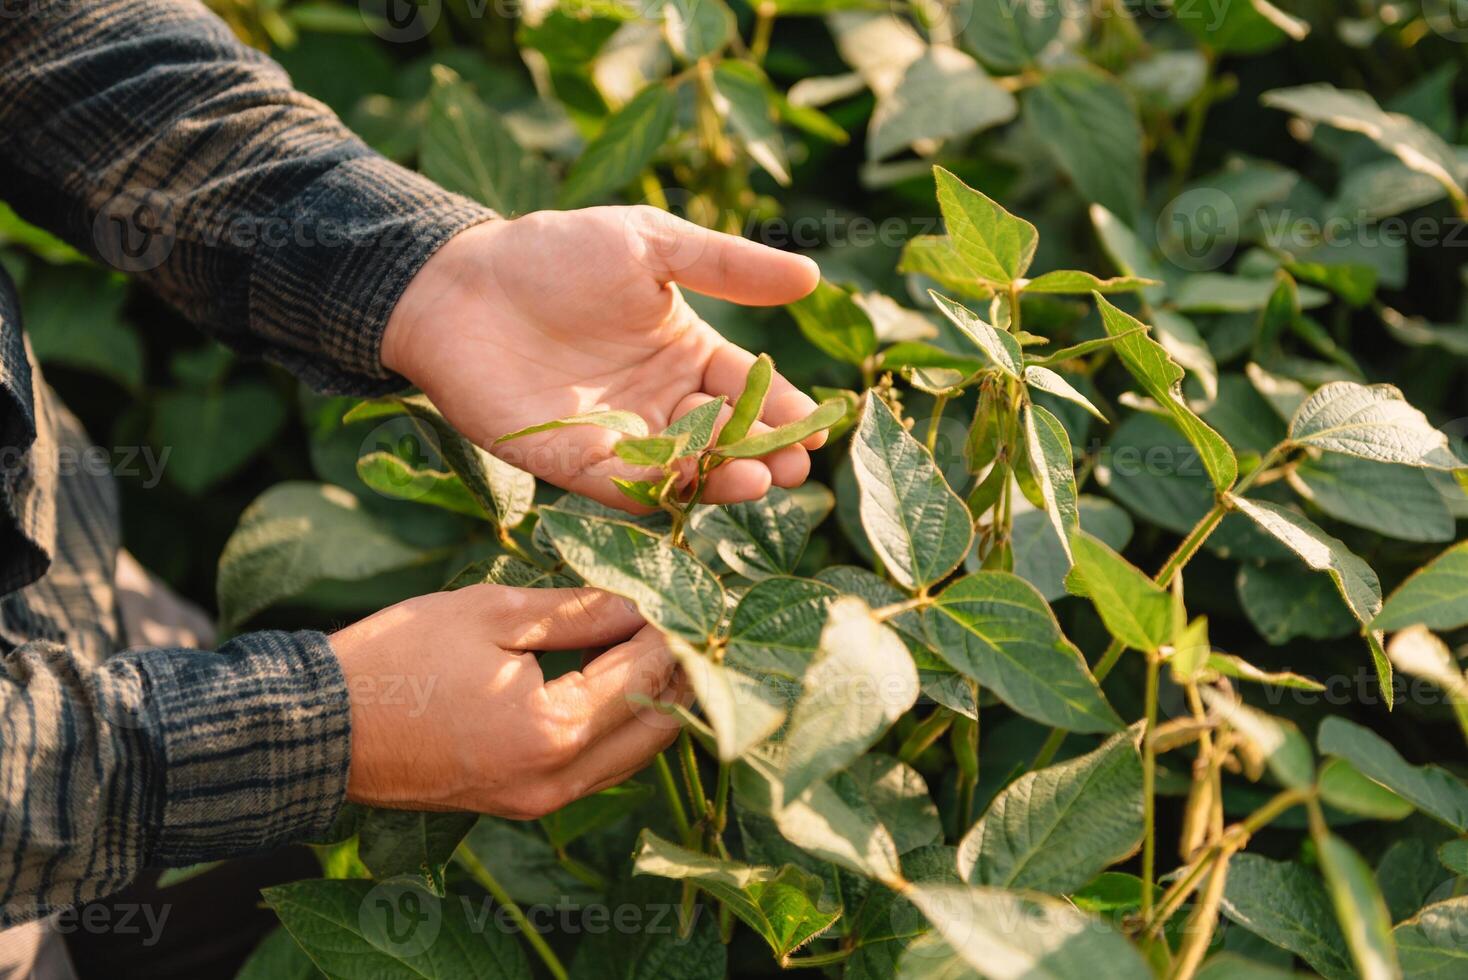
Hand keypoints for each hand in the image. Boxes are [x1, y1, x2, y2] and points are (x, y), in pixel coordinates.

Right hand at [332, 583, 687, 818]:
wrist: (321, 729)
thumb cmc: (399, 659)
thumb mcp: (493, 614)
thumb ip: (577, 610)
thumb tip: (639, 600)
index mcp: (554, 730)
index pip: (645, 675)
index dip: (672, 630)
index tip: (685, 592)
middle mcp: (557, 779)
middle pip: (656, 727)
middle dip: (677, 672)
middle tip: (683, 619)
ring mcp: (539, 800)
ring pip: (632, 754)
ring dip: (652, 703)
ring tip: (652, 642)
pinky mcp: (520, 802)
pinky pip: (596, 768)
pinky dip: (615, 726)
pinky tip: (609, 678)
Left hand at [381, 207, 823, 507]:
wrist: (461, 282)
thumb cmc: (556, 253)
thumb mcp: (652, 244)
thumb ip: (727, 265)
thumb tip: (814, 276)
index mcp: (685, 353)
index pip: (747, 389)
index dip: (783, 409)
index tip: (816, 426)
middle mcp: (659, 404)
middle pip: (723, 438)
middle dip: (762, 453)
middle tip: (794, 466)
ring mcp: (617, 437)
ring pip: (682, 469)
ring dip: (721, 477)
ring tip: (757, 478)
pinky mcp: (571, 462)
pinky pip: (623, 484)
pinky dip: (659, 489)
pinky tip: (691, 483)